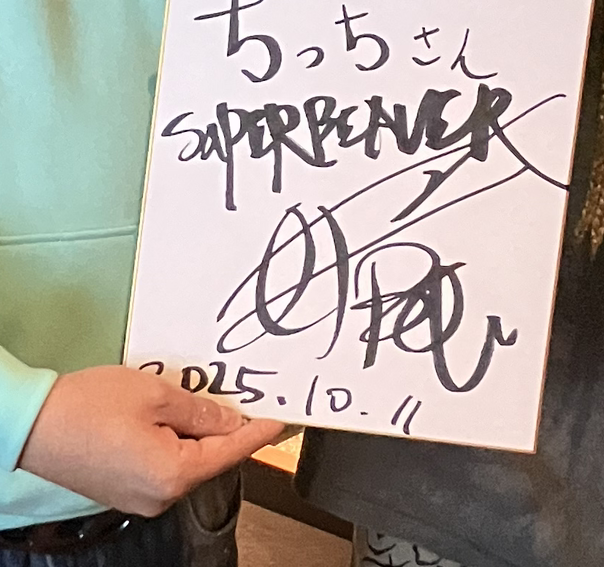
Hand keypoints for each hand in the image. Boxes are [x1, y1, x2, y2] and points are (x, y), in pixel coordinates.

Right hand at [19, 366, 283, 516]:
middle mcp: (161, 496)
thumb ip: (200, 411)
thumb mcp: (155, 395)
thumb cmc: (89, 406)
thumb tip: (230, 421)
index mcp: (174, 474)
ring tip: (205, 402)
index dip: (259, 432)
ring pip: (188, 462)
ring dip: (199, 434)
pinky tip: (175, 420)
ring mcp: (142, 498)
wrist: (31, 425)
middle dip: (227, 428)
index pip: (232, 451)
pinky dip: (178, 444)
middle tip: (244, 397)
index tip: (282, 420)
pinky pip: (166, 466)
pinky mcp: (127, 491)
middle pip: (210, 458)